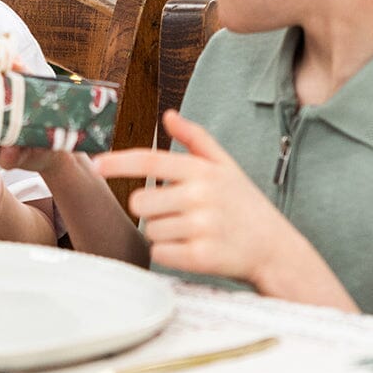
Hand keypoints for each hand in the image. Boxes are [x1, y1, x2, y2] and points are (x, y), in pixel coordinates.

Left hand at [91, 109, 292, 288]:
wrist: (277, 250)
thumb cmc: (245, 205)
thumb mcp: (225, 166)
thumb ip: (195, 138)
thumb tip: (169, 115)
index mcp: (202, 170)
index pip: (150, 160)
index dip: (118, 162)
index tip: (96, 164)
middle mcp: (201, 196)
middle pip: (140, 201)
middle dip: (150, 209)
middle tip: (175, 212)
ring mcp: (202, 228)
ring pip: (149, 230)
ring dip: (162, 233)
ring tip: (191, 231)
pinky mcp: (201, 258)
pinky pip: (160, 254)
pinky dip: (169, 254)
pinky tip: (191, 249)